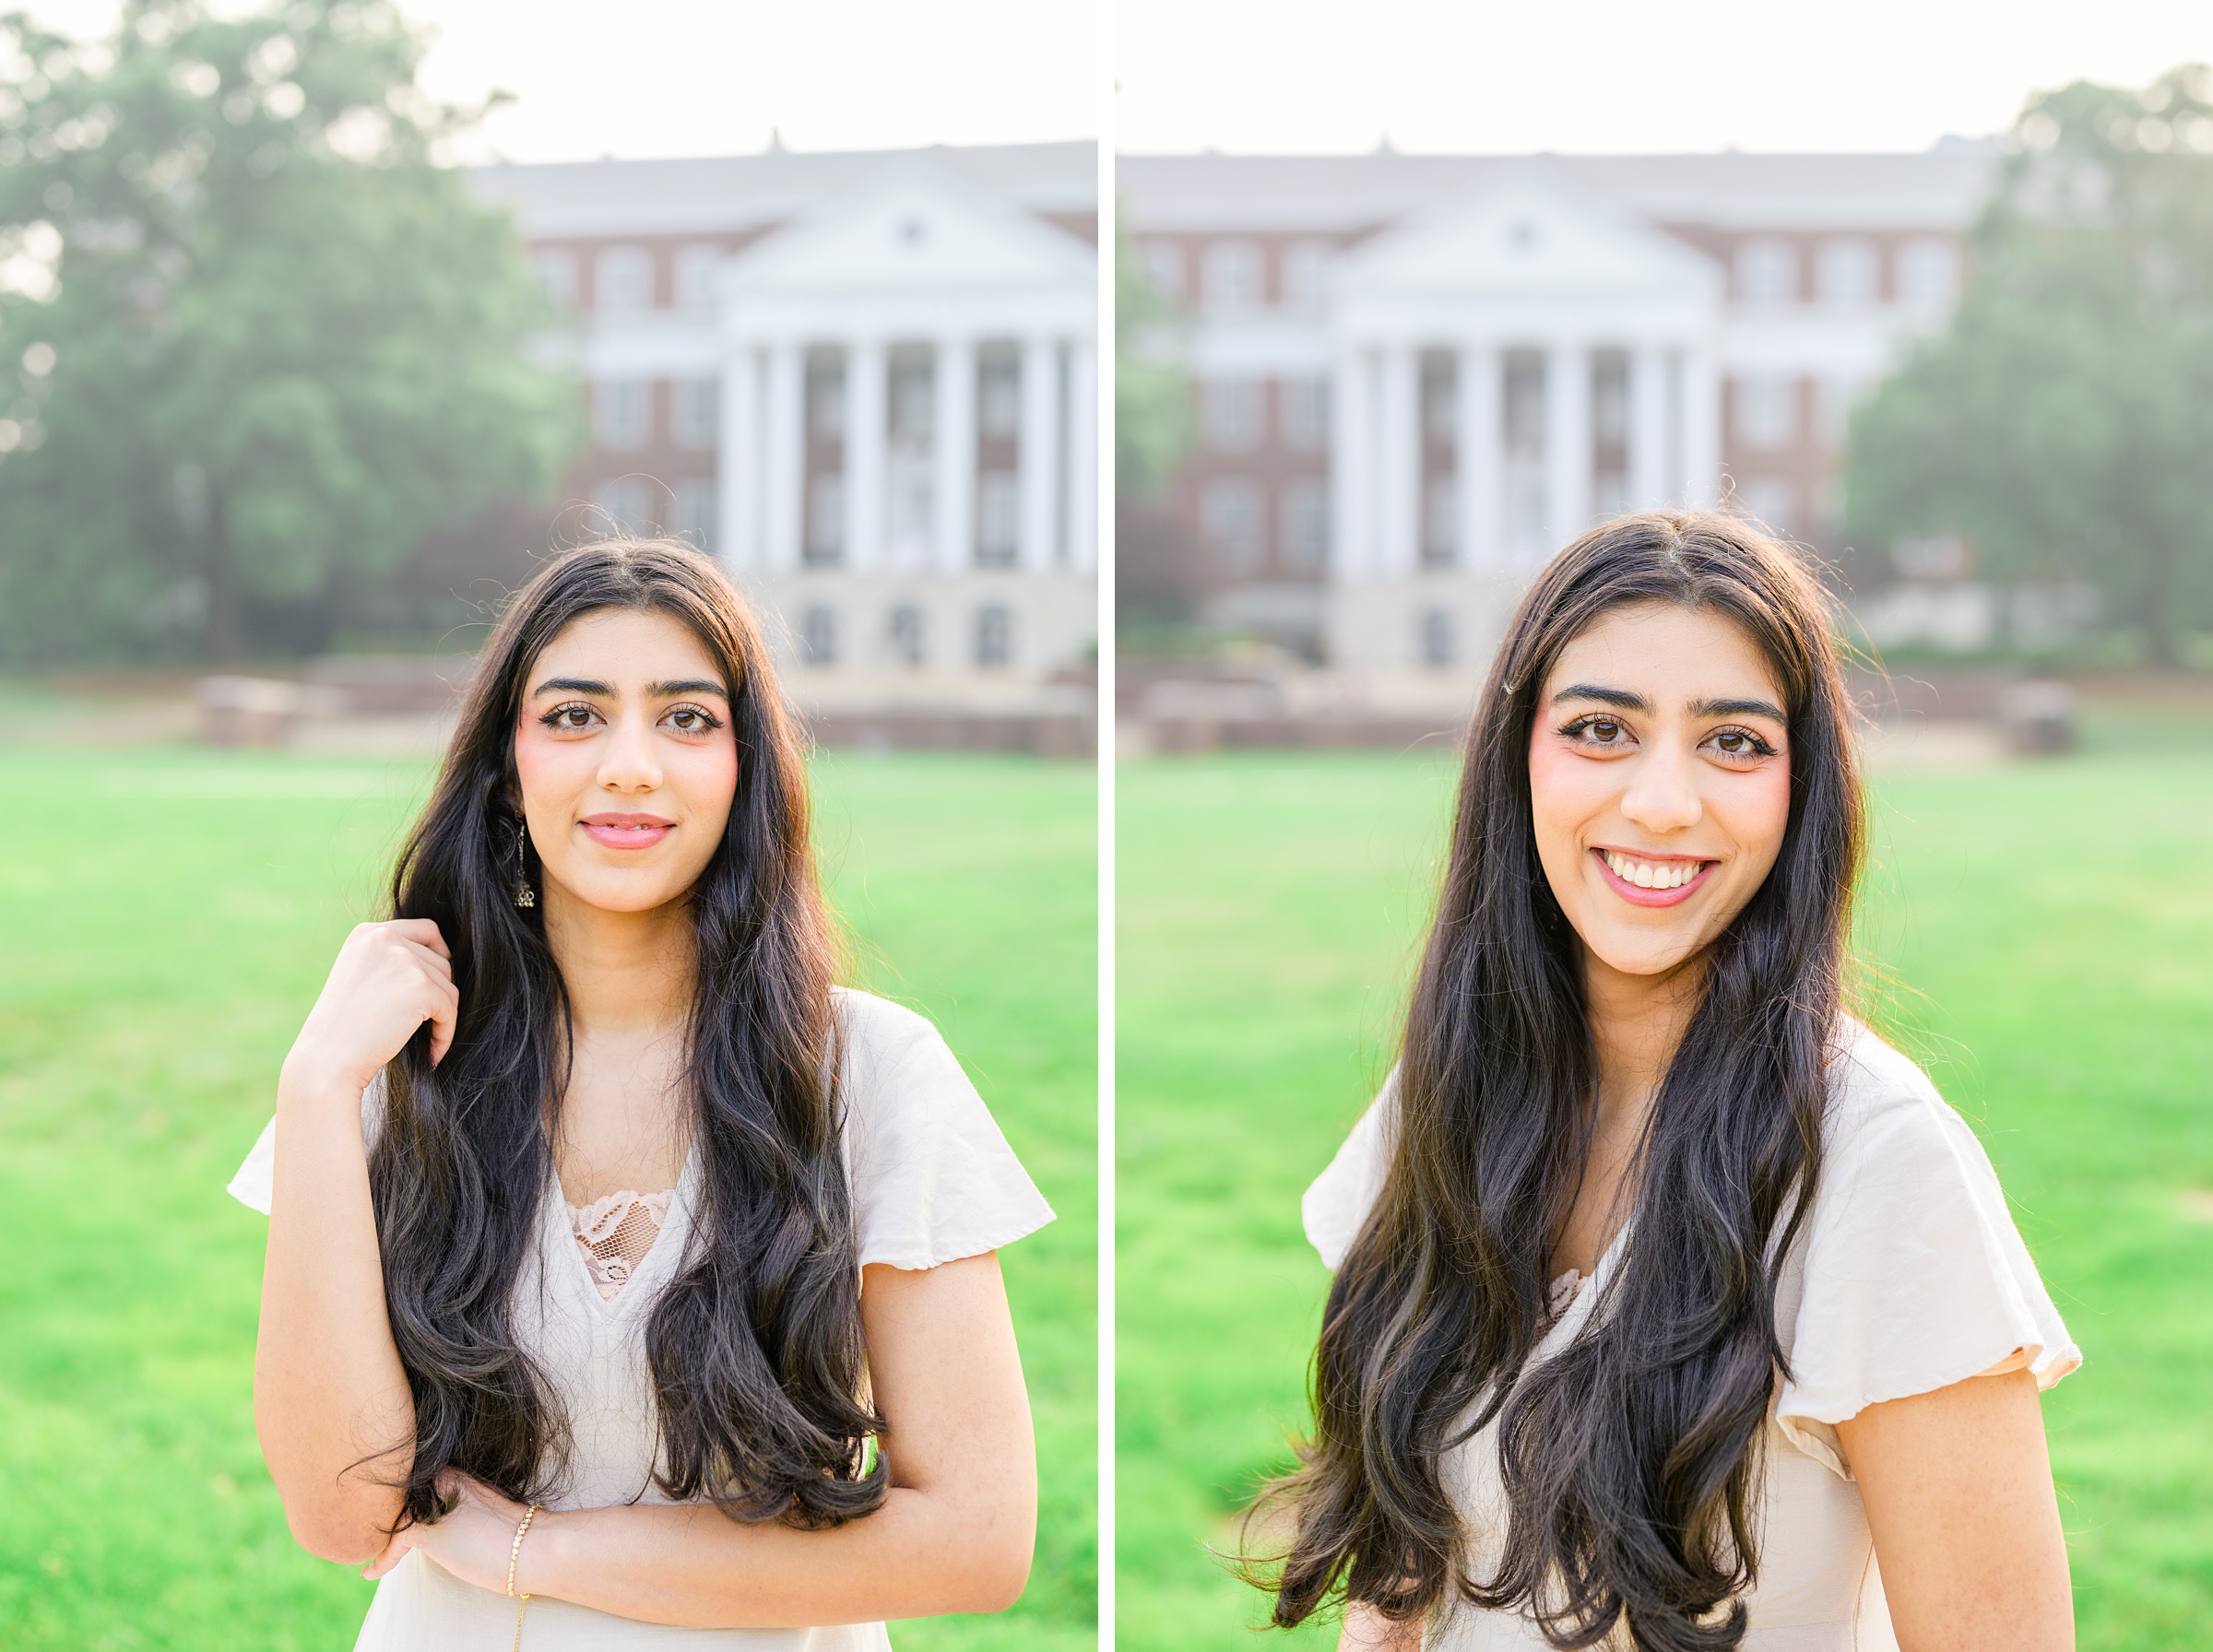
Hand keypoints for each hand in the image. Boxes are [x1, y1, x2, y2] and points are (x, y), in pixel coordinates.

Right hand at [280, 920, 458, 1100]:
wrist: (326, 1059)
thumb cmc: (342, 1028)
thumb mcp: (360, 977)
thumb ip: (391, 961)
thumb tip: (444, 959)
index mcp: (368, 933)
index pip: (426, 930)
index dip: (440, 955)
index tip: (438, 982)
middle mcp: (385, 938)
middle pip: (441, 962)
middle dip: (439, 995)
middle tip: (427, 1024)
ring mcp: (404, 959)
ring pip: (448, 986)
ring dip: (443, 1016)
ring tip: (427, 1041)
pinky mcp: (420, 986)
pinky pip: (450, 1009)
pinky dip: (446, 1032)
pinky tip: (433, 1052)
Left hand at [361, 1471, 538, 1592]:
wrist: (529, 1544)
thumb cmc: (514, 1532)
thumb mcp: (481, 1507)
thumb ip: (456, 1502)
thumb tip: (439, 1518)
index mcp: (454, 1470)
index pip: (413, 1477)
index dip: (396, 1491)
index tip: (380, 1504)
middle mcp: (437, 1479)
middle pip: (397, 1490)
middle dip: (380, 1507)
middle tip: (361, 1522)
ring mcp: (428, 1502)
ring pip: (389, 1514)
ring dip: (377, 1532)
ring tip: (363, 1550)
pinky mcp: (421, 1528)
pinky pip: (390, 1542)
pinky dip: (381, 1559)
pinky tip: (371, 1572)